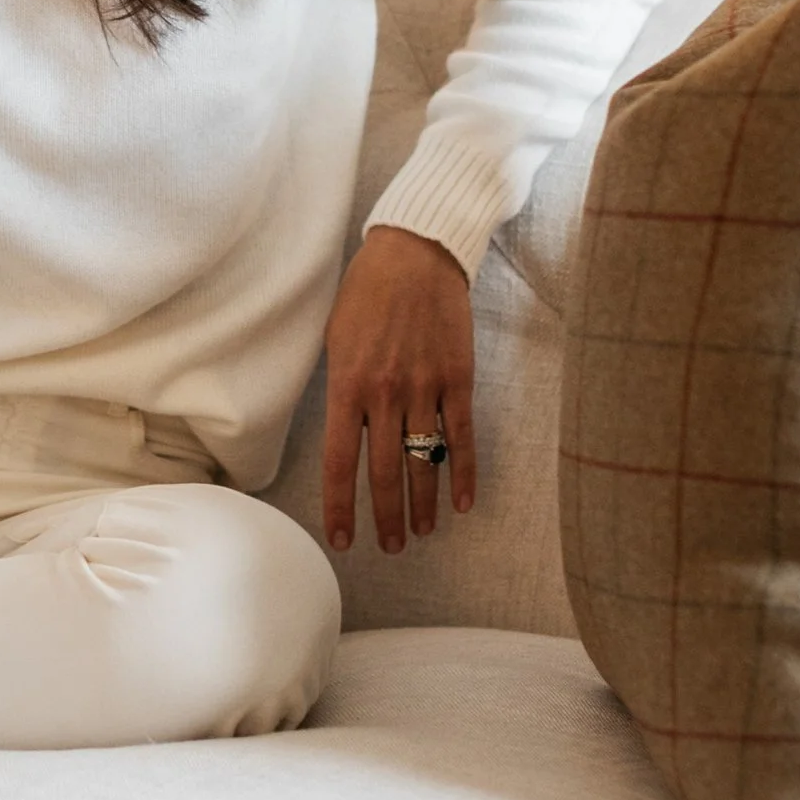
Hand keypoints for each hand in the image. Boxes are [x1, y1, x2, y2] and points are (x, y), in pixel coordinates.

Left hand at [321, 225, 476, 554]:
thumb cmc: (367, 292)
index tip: (342, 539)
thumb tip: (342, 432)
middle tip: (390, 547)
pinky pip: (461, 436)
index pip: (338, 462)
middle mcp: (384, 393)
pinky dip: (464, 474)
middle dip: (385, 517)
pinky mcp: (458, 378)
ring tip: (422, 533)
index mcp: (346, 384)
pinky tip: (465, 503)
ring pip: (423, 462)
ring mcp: (424, 387)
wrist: (416, 253)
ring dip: (423, 505)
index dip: (340, 506)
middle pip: (384, 472)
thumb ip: (340, 388)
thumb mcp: (335, 338)